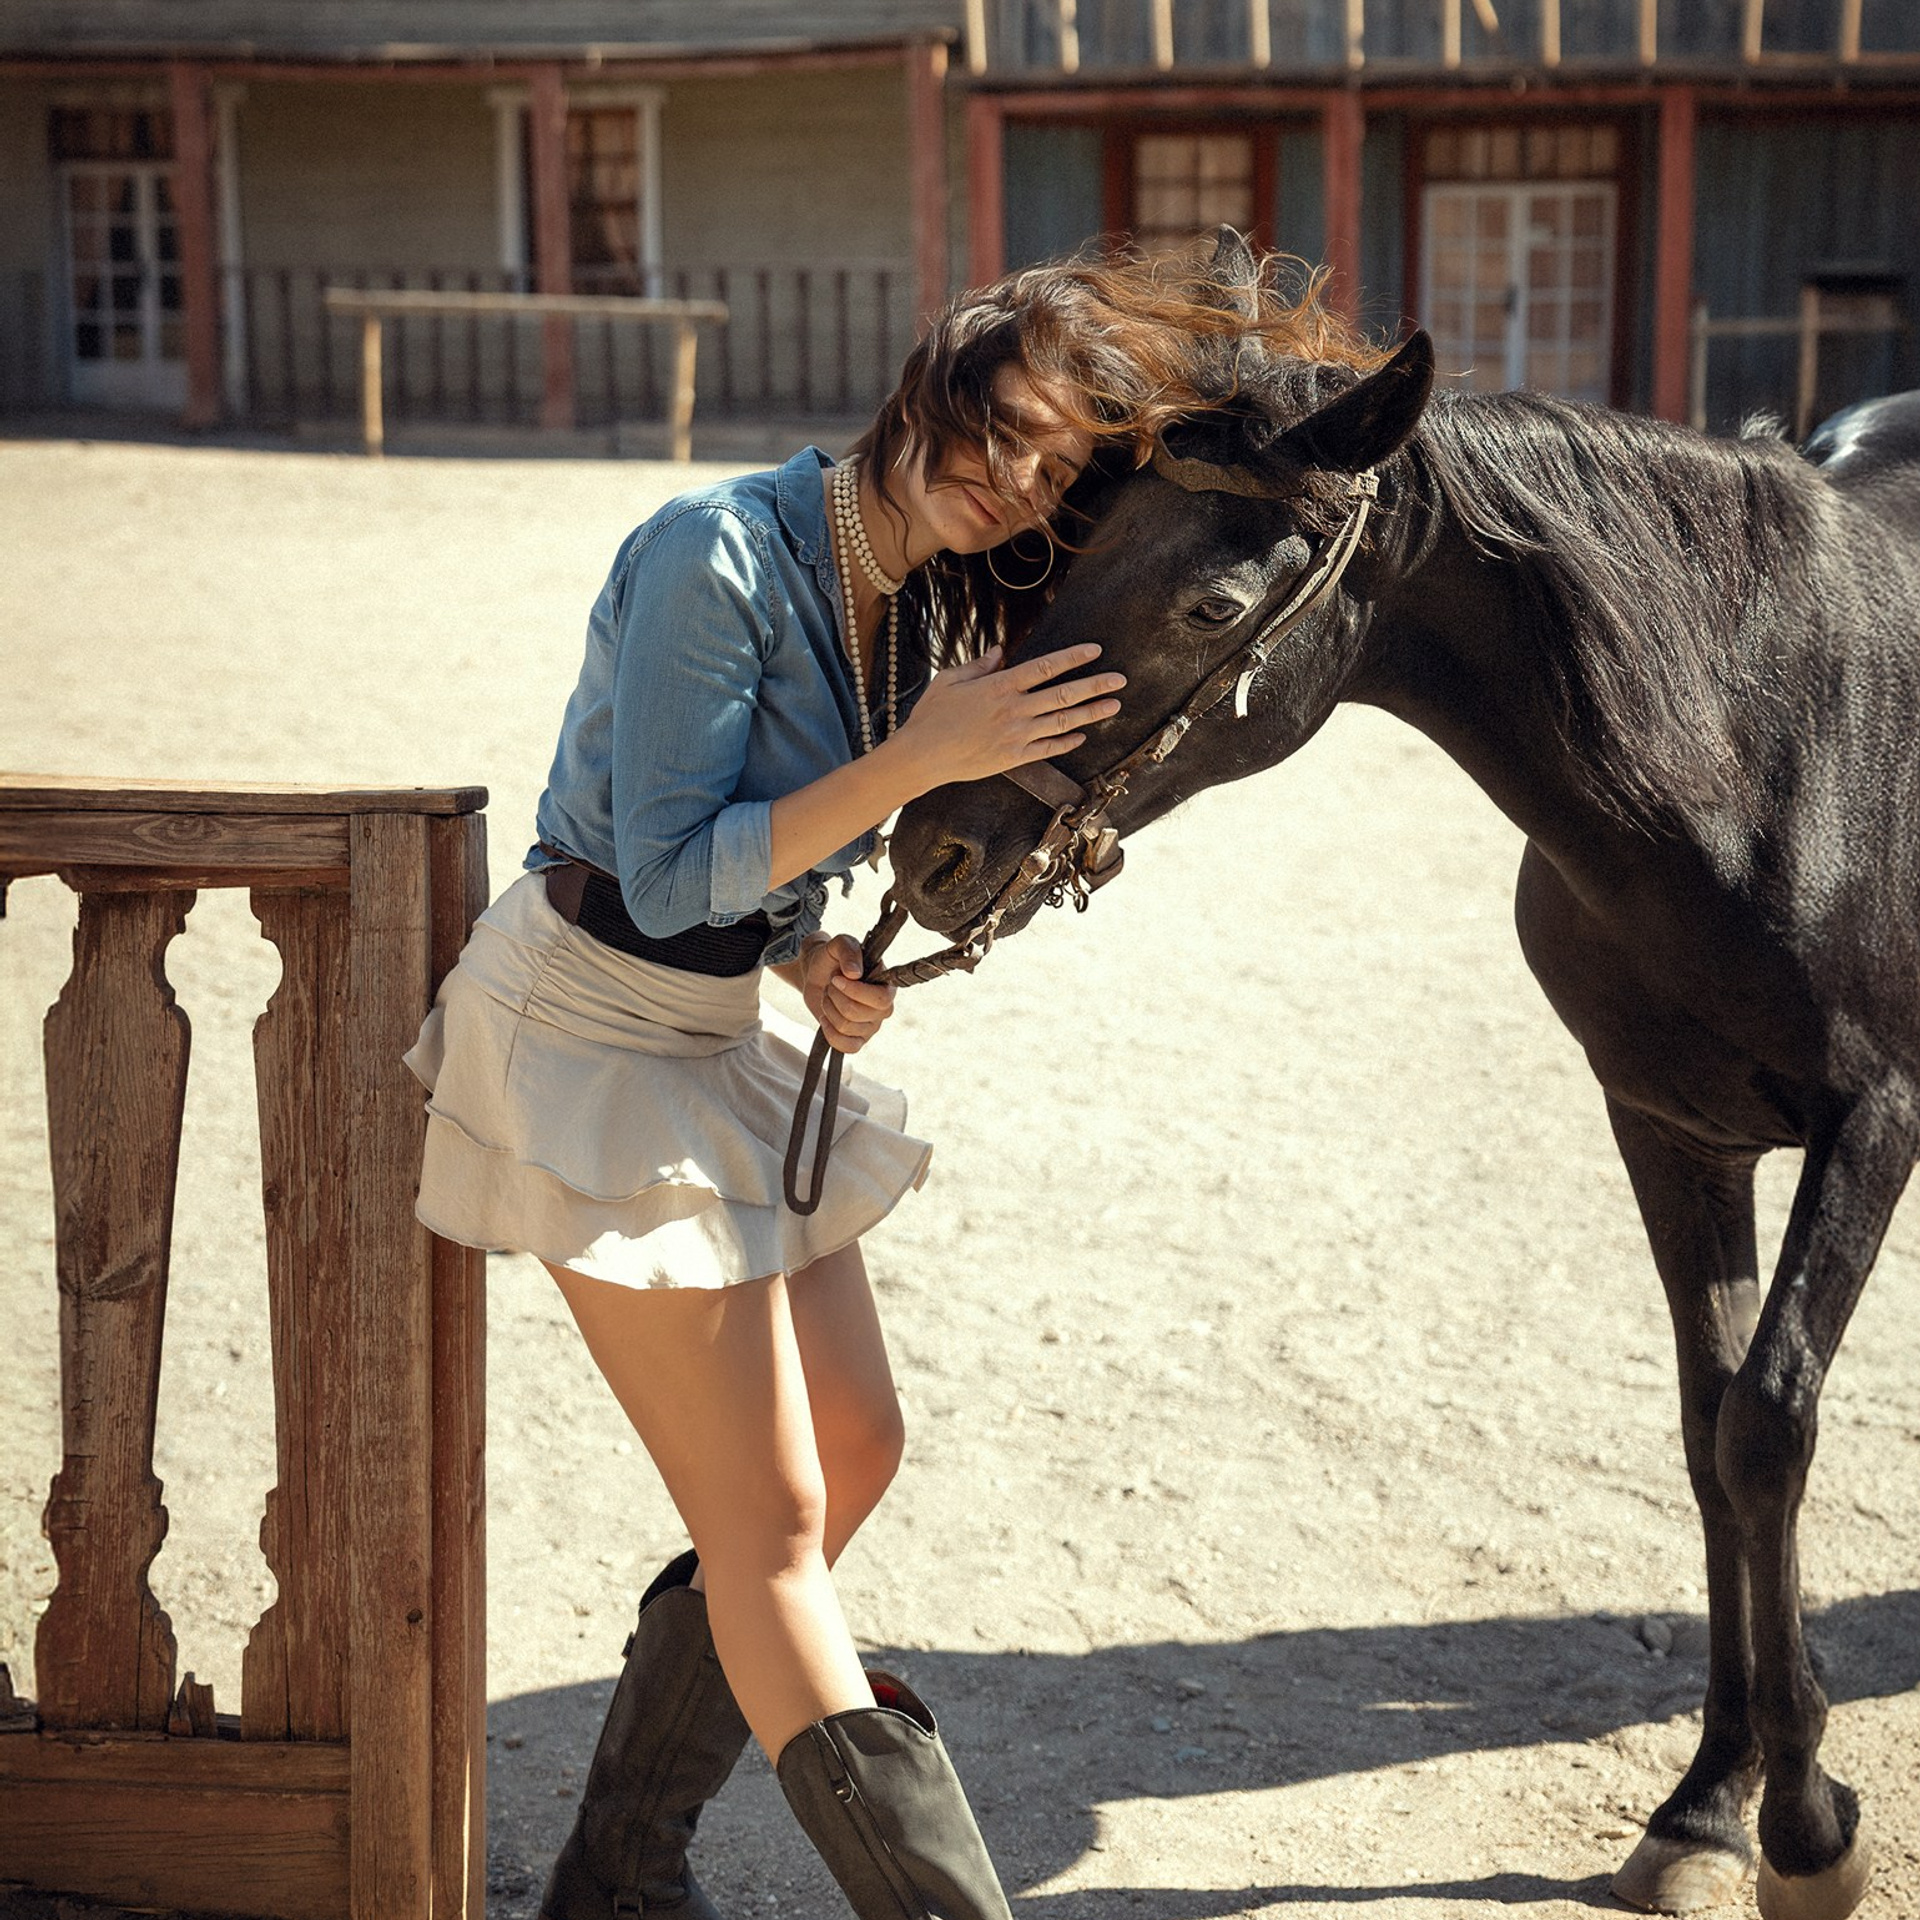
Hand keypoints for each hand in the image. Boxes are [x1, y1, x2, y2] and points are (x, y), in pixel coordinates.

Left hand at [802, 934, 896, 1054]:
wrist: (816, 974)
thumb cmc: (832, 958)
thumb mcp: (839, 945)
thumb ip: (848, 951)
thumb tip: (854, 973)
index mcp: (886, 986)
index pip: (880, 999)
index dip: (854, 992)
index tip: (836, 979)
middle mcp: (883, 1009)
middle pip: (857, 1014)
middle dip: (835, 998)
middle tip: (830, 985)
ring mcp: (871, 1026)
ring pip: (846, 1028)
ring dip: (829, 1009)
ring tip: (828, 997)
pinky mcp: (857, 1039)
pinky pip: (846, 1047)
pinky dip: (830, 1033)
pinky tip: (825, 1018)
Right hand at [893, 643, 1124, 789]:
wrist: (922, 756)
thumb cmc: (932, 716)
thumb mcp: (950, 680)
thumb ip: (979, 665)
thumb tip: (1000, 650)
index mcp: (999, 686)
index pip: (1046, 667)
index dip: (1073, 657)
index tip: (1095, 651)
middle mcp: (1014, 710)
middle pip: (1064, 694)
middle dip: (1096, 685)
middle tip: (1120, 680)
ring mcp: (1017, 736)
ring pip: (1063, 721)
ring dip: (1092, 713)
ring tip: (1115, 706)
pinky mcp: (1014, 758)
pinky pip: (1049, 748)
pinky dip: (1068, 741)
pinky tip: (1083, 735)